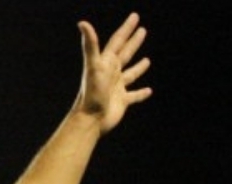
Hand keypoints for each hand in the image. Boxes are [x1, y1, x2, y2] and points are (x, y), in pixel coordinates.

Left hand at [75, 12, 152, 133]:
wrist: (90, 119)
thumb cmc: (91, 93)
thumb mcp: (93, 66)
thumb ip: (90, 45)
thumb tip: (82, 22)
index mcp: (106, 63)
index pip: (118, 41)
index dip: (126, 28)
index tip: (135, 16)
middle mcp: (111, 74)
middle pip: (125, 53)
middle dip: (133, 41)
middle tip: (142, 30)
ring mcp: (117, 87)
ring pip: (130, 74)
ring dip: (138, 67)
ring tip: (147, 60)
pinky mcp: (122, 101)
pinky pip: (135, 95)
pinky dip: (142, 93)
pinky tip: (149, 91)